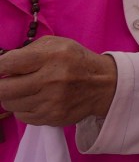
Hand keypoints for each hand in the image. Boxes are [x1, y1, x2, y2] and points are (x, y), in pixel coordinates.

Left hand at [0, 36, 118, 126]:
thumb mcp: (57, 44)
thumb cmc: (75, 61)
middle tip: (4, 83)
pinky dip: (23, 108)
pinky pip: (21, 116)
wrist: (105, 85)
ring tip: (25, 90)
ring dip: (11, 97)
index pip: (8, 64)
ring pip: (10, 104)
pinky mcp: (53, 117)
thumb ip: (28, 51)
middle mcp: (52, 80)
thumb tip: (2, 65)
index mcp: (52, 56)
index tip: (0, 69)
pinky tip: (35, 100)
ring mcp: (52, 101)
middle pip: (2, 90)